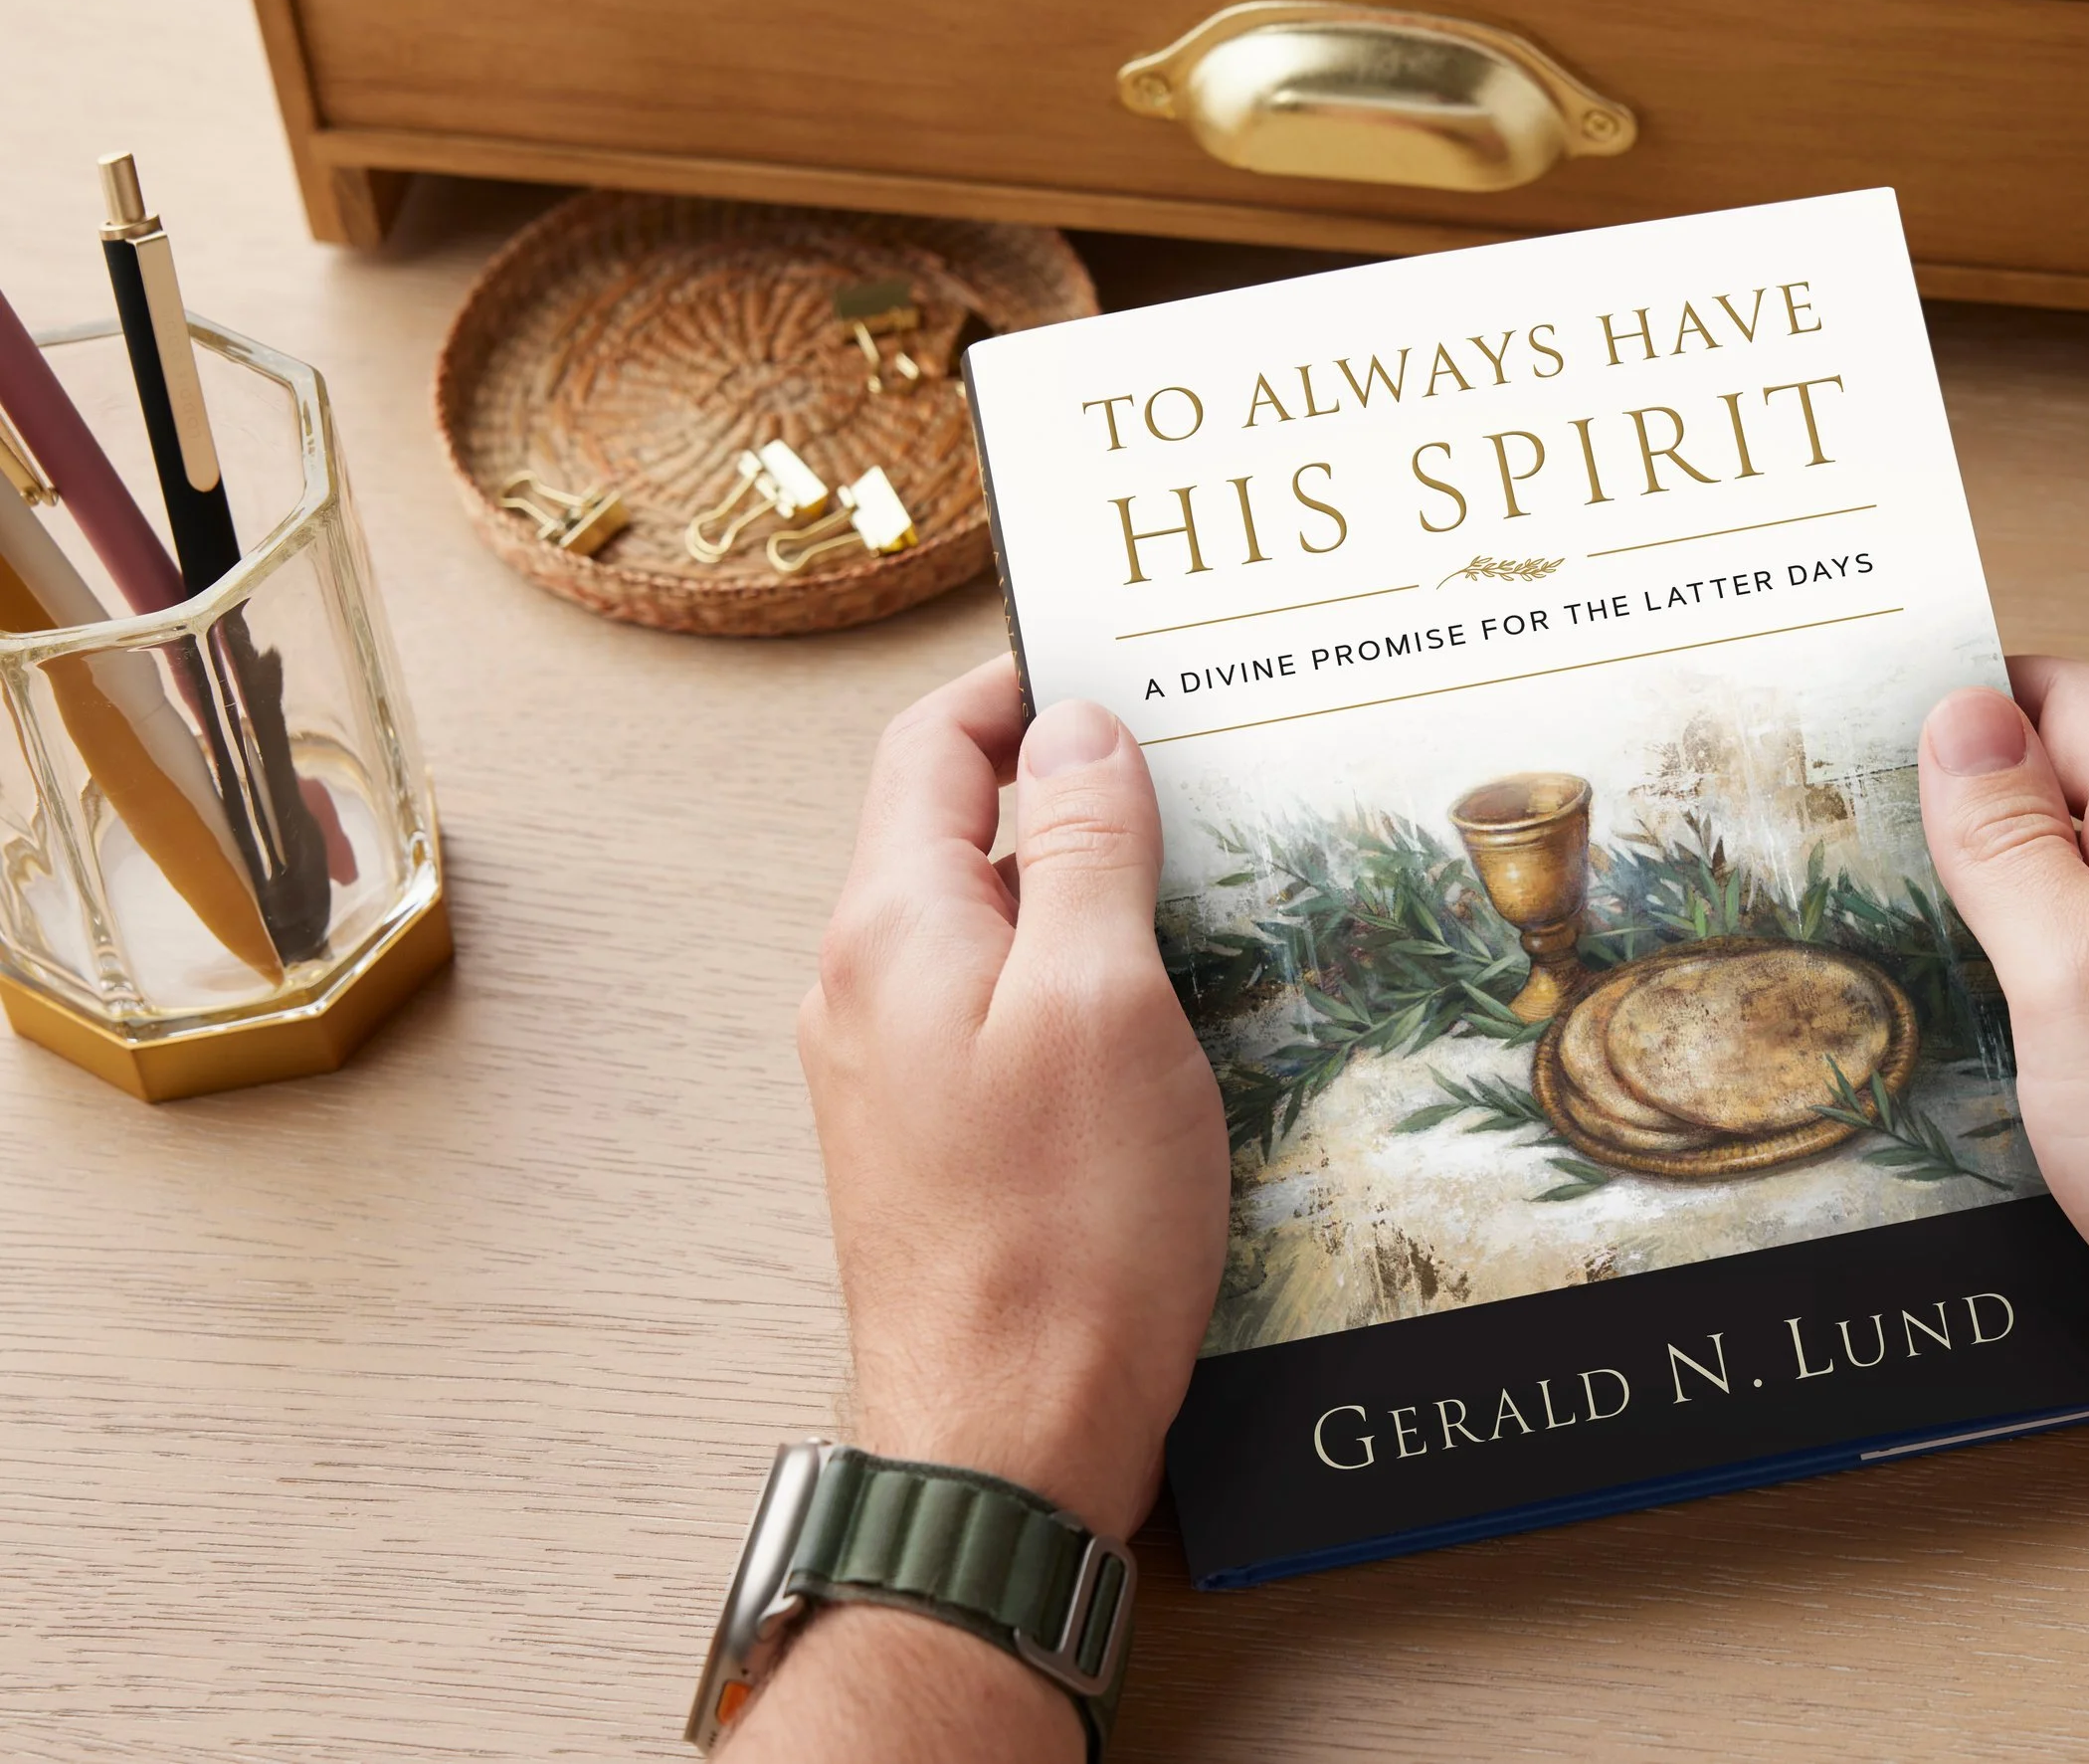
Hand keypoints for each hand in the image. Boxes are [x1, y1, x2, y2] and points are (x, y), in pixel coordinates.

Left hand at [726, 655, 1226, 1761]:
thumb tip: (1076, 728)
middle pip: (957, 828)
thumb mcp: (1100, 1001)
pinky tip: (1163, 1012)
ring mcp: (892, 1067)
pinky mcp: (934, 1136)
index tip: (1116, 670)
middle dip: (1069, 786)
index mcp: (891, 925)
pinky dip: (1077, 979)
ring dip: (1083, 891)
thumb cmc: (1058, 1231)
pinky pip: (1002, 1010)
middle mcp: (868, 984)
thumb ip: (1082, 846)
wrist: (1002, 1439)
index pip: (933, 745)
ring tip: (1198, 889)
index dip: (1019, 689)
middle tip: (1191, 773)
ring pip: (990, 925)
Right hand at [1918, 657, 2088, 1585]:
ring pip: (2082, 897)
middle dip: (1958, 802)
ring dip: (1984, 904)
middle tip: (1837, 830)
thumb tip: (1960, 716)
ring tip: (1876, 928)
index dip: (1966, 693)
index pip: (2070, 699)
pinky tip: (1959, 1034)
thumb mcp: (2079, 971)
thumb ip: (2014, 842)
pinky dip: (2022, 989)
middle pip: (2074, 794)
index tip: (1860, 718)